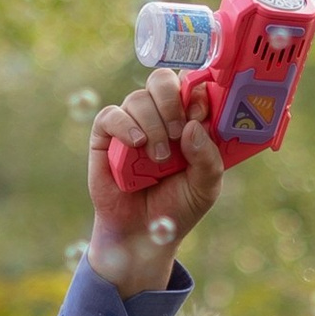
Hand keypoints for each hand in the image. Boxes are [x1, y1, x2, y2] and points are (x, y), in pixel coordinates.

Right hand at [87, 67, 224, 285]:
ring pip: (138, 98)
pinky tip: (137, 145)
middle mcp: (159, 117)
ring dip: (152, 124)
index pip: (191, 87)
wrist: (143, 235)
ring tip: (159, 157)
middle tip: (179, 130)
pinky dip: (125, 125)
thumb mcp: (206, 186)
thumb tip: (193, 125)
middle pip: (162, 81)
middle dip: (172, 100)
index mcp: (187, 121)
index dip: (197, 92)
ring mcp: (132, 125)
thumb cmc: (177, 207)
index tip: (200, 113)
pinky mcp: (106, 137)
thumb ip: (208, 157)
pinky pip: (111, 115)